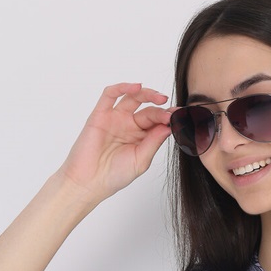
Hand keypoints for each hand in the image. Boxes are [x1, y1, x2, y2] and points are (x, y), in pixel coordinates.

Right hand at [56, 82, 174, 204]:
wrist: (89, 182)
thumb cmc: (114, 175)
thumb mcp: (141, 160)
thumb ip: (154, 142)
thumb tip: (169, 126)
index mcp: (140, 137)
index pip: (157, 122)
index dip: (168, 119)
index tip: (181, 119)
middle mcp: (128, 125)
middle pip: (147, 109)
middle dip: (160, 109)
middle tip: (171, 112)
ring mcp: (115, 118)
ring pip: (132, 97)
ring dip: (147, 93)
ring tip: (159, 97)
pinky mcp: (100, 114)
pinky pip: (110, 94)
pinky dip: (123, 87)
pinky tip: (136, 87)